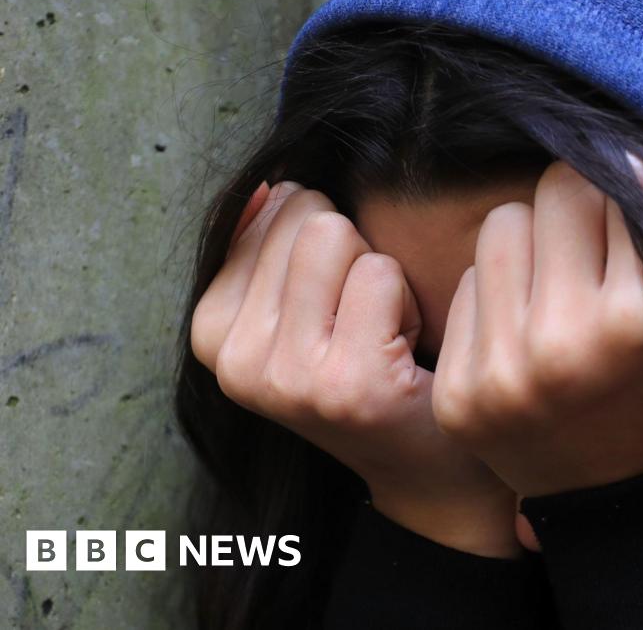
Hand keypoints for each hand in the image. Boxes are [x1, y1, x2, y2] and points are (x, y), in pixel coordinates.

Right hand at [190, 181, 520, 557]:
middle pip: (307, 217)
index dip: (323, 247)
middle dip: (351, 257)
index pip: (272, 207)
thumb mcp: (299, 308)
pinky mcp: (345, 381)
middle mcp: (236, 360)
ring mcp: (287, 375)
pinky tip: (402, 355)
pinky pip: (380, 273)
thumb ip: (273, 243)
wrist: (426, 464)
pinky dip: (408, 302)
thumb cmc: (367, 368)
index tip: (333, 310)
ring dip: (379, 278)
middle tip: (363, 324)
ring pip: (340, 237)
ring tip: (381, 336)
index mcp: (211, 332)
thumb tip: (273, 181)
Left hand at [431, 157, 642, 497]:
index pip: (616, 181)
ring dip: (534, 246)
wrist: (634, 503)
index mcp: (640, 322)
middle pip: (554, 191)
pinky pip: (465, 285)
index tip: (642, 231)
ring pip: (500, 225)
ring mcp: (501, 373)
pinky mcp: (458, 394)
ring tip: (565, 294)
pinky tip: (530, 338)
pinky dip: (498, 297)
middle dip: (582, 212)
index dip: (634, 197)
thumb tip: (642, 159)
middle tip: (603, 258)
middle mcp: (562, 346)